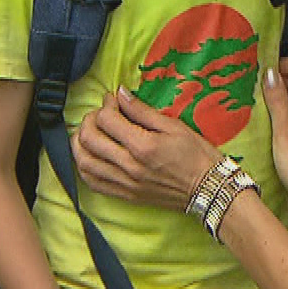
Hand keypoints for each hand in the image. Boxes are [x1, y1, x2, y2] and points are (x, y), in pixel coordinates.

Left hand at [74, 87, 222, 210]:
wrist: (208, 189)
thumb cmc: (196, 155)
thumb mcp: (174, 126)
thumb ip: (143, 111)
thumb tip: (121, 94)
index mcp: (143, 146)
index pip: (108, 120)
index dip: (107, 104)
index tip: (113, 99)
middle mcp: (129, 166)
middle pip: (90, 139)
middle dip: (89, 119)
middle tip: (100, 113)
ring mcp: (125, 183)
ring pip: (84, 162)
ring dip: (79, 143)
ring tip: (88, 132)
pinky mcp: (125, 195)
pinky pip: (92, 182)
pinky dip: (84, 166)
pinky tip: (89, 155)